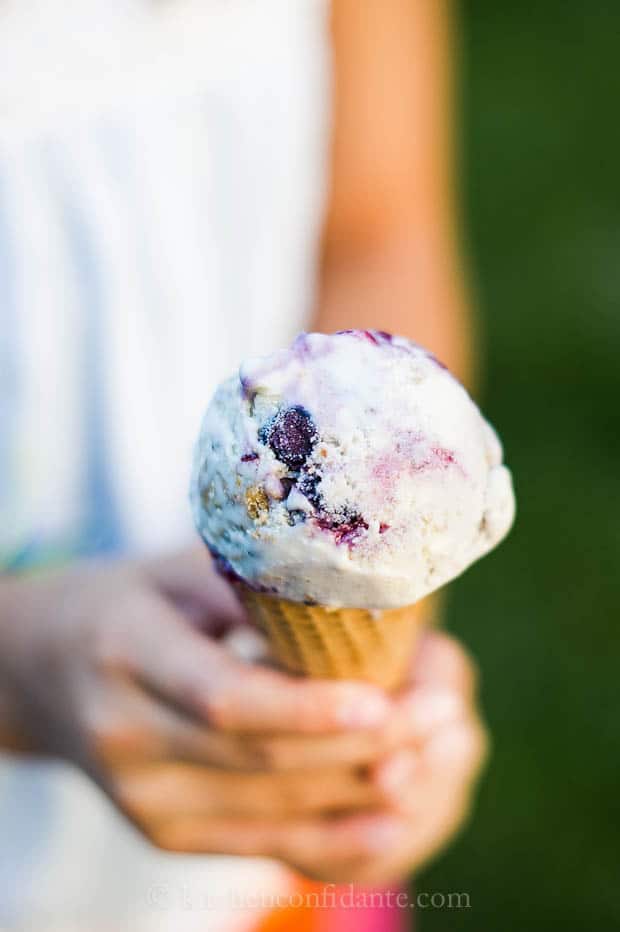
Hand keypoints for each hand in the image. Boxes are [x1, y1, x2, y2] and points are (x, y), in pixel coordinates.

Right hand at [0, 548, 486, 882]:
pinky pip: (262, 847)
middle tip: (443, 715)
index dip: (307, 710)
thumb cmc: (124, 603)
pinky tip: (396, 819)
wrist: (41, 672)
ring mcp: (144, 801)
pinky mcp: (167, 834)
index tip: (384, 702)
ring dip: (363, 791)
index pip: (223, 698)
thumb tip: (361, 590)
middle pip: (262, 763)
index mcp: (126, 654)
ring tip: (439, 752)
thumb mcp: (175, 571)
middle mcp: (126, 740)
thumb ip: (253, 583)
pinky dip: (335, 838)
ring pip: (273, 812)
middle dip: (363, 749)